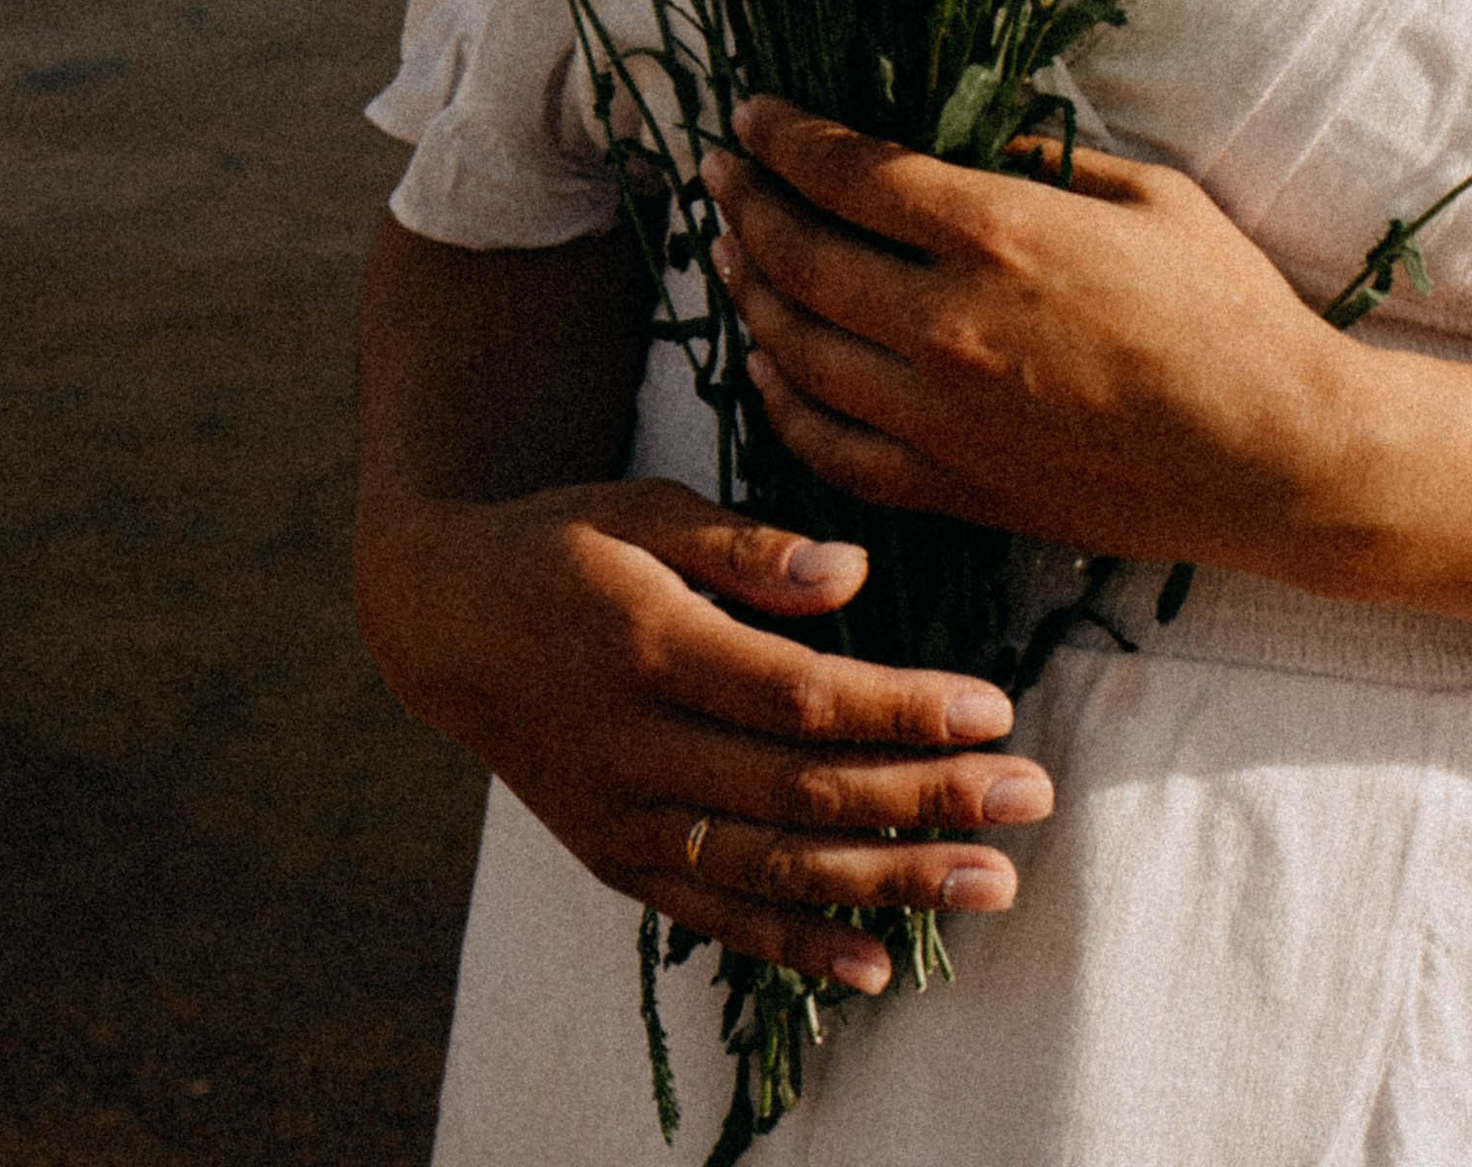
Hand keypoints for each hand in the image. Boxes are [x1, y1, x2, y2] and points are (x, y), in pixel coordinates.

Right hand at [358, 477, 1053, 990]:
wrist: (442, 622)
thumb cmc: (566, 545)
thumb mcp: (644, 509)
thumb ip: (746, 548)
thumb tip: (853, 574)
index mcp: (653, 648)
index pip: (798, 697)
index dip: (900, 708)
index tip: (993, 709)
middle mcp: (637, 748)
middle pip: (801, 791)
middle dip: (926, 801)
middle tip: (1030, 801)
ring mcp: (624, 818)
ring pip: (771, 868)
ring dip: (888, 883)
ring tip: (989, 883)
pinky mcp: (615, 861)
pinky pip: (714, 917)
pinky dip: (794, 947)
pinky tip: (877, 962)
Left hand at [702, 102, 1364, 576]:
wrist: (1274, 455)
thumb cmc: (1230, 311)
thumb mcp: (1149, 196)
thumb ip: (1050, 162)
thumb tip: (982, 147)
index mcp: (998, 232)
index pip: (848, 173)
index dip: (785, 138)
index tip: (752, 115)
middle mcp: (947, 324)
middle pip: (801, 256)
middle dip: (746, 203)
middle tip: (718, 172)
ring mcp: (940, 416)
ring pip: (797, 350)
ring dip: (750, 294)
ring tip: (731, 255)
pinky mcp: (953, 487)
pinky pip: (830, 447)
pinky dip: (783, 402)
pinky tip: (769, 367)